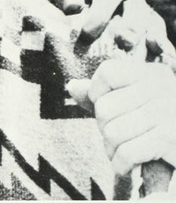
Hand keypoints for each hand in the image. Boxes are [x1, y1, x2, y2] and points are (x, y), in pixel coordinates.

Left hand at [45, 0, 173, 60]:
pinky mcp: (155, 35)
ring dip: (153, 40)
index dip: (99, 16)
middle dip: (131, 26)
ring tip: (149, 54)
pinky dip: (166, 53)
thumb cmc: (68, 8)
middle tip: (124, 42)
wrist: (80, 20)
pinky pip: (163, 43)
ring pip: (154, 26)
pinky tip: (167, 65)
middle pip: (137, 12)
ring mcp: (146, 17)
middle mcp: (133, 1)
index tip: (86, 36)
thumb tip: (75, 7)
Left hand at [68, 60, 175, 175]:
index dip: (97, 92)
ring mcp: (168, 113)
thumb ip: (104, 94)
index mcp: (152, 74)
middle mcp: (162, 88)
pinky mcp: (170, 139)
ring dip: (112, 150)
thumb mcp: (135, 101)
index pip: (108, 71)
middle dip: (104, 129)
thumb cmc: (161, 124)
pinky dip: (122, 165)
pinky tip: (128, 167)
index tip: (105, 106)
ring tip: (122, 152)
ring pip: (113, 132)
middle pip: (104, 108)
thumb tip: (71, 87)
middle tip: (118, 137)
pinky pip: (127, 153)